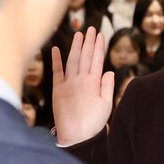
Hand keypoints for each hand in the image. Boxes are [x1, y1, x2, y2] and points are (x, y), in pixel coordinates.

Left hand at [50, 30, 114, 146]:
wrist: (76, 135)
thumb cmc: (94, 122)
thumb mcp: (107, 105)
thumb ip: (107, 86)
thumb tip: (108, 71)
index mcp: (93, 82)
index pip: (97, 59)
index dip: (98, 46)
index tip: (100, 35)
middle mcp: (80, 79)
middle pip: (85, 56)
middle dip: (88, 41)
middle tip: (91, 28)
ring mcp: (68, 83)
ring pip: (72, 60)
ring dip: (76, 46)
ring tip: (79, 34)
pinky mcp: (58, 89)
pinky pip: (57, 71)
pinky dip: (56, 59)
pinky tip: (56, 48)